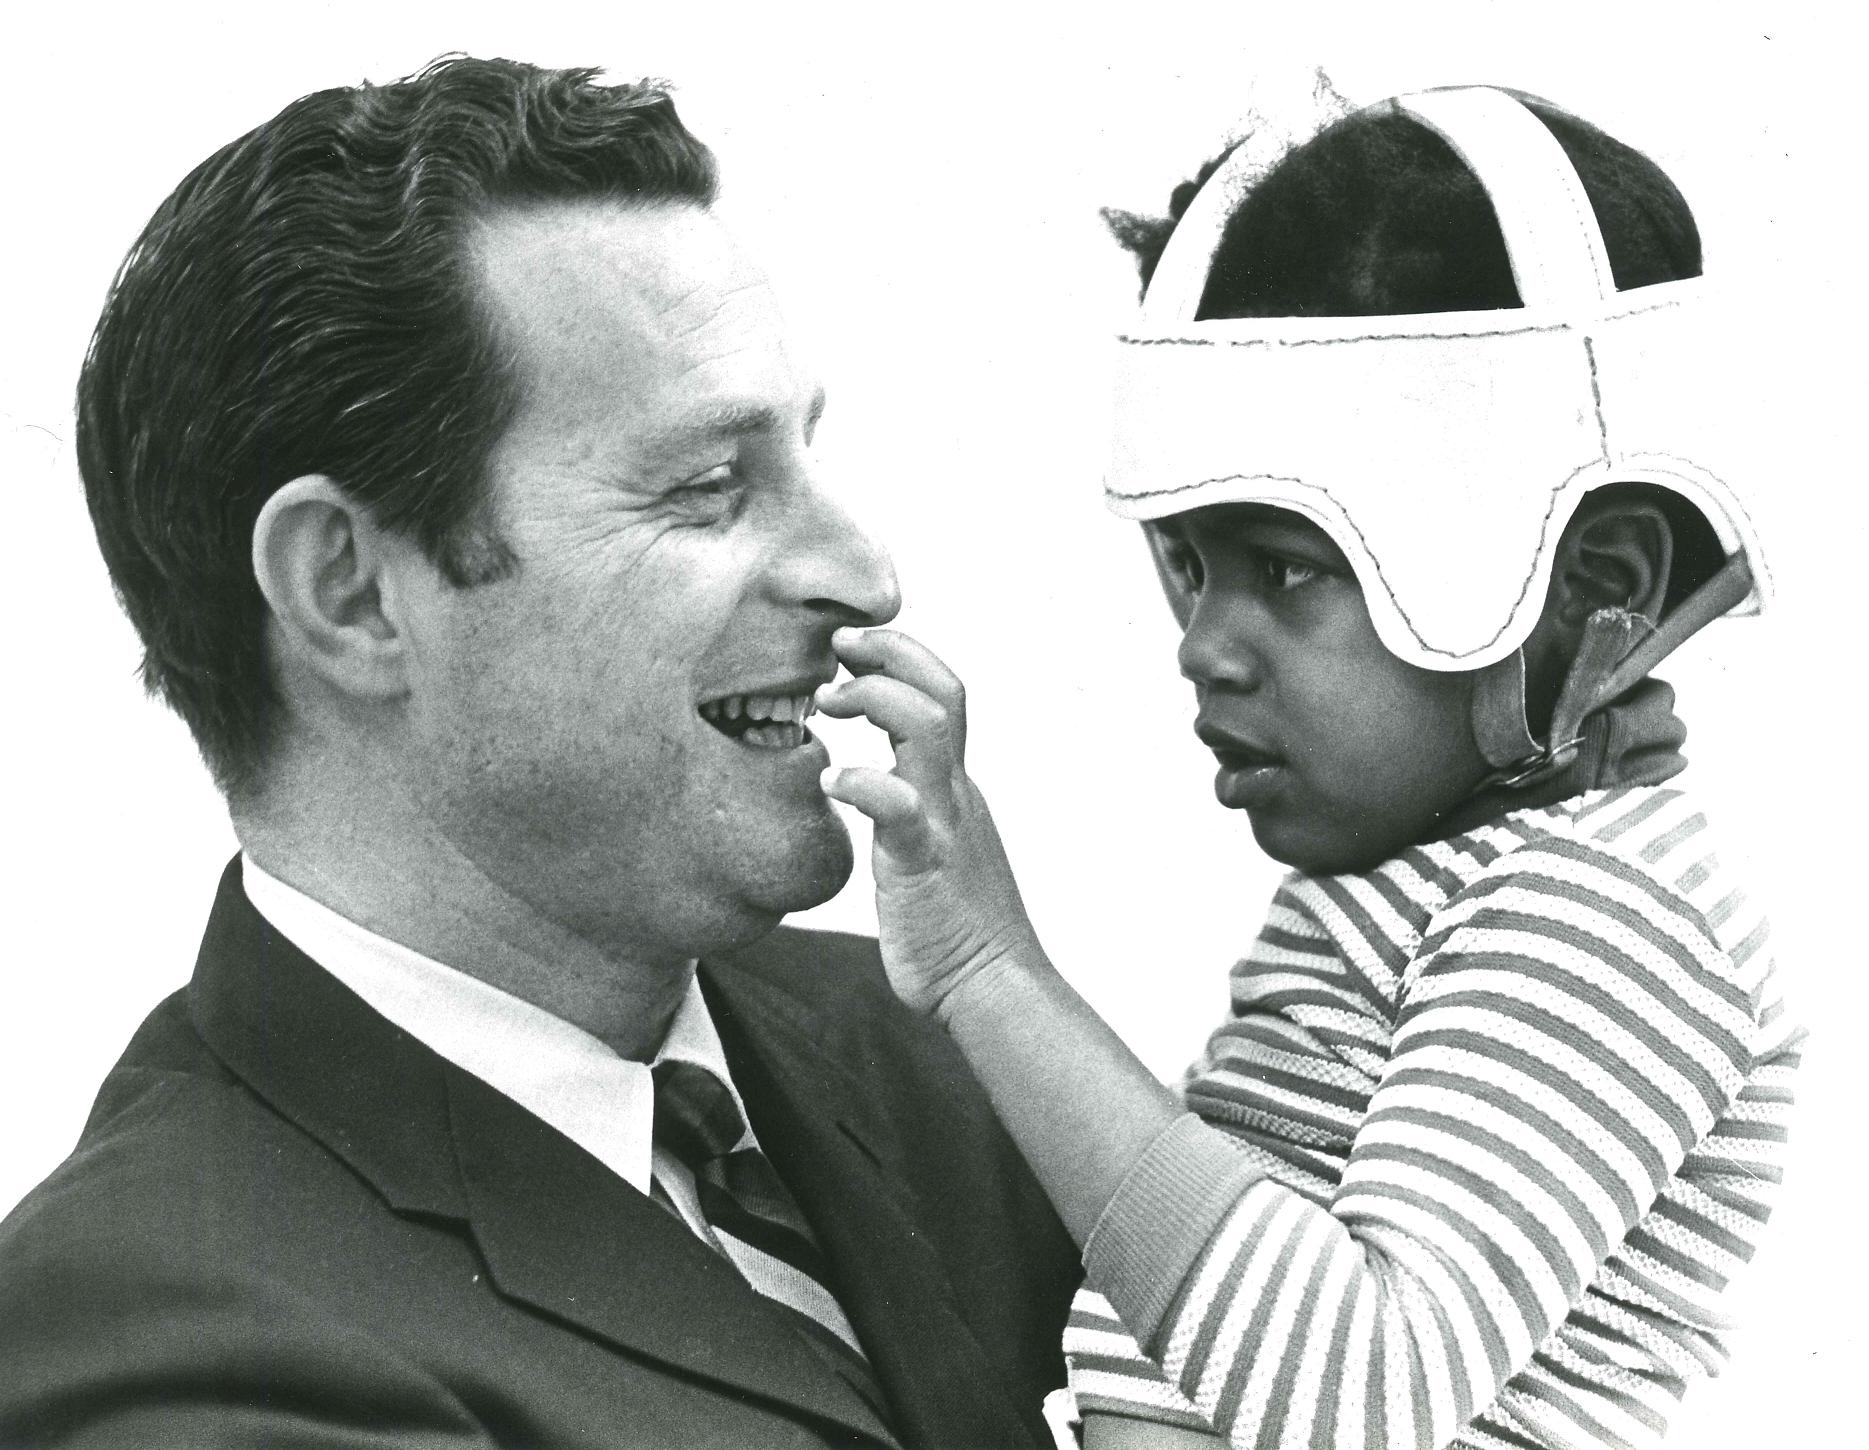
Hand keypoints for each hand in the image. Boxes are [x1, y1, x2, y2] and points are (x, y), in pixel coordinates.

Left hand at [815, 627, 1041, 1017]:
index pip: (943, 695)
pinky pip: (898, 808)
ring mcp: (945, 824)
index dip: (901, 658)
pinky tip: (830, 780)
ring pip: (929, 729)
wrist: (995, 987)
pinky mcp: (925, 863)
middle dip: (891, 653)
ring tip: (826, 701)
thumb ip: (913, 809)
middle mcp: (956, 794)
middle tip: (838, 645)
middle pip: (944, 691)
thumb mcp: (935, 846)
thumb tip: (879, 788)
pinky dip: (863, 781)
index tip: (851, 648)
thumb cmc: (956, 928)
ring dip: (875, 697)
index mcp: (954, 788)